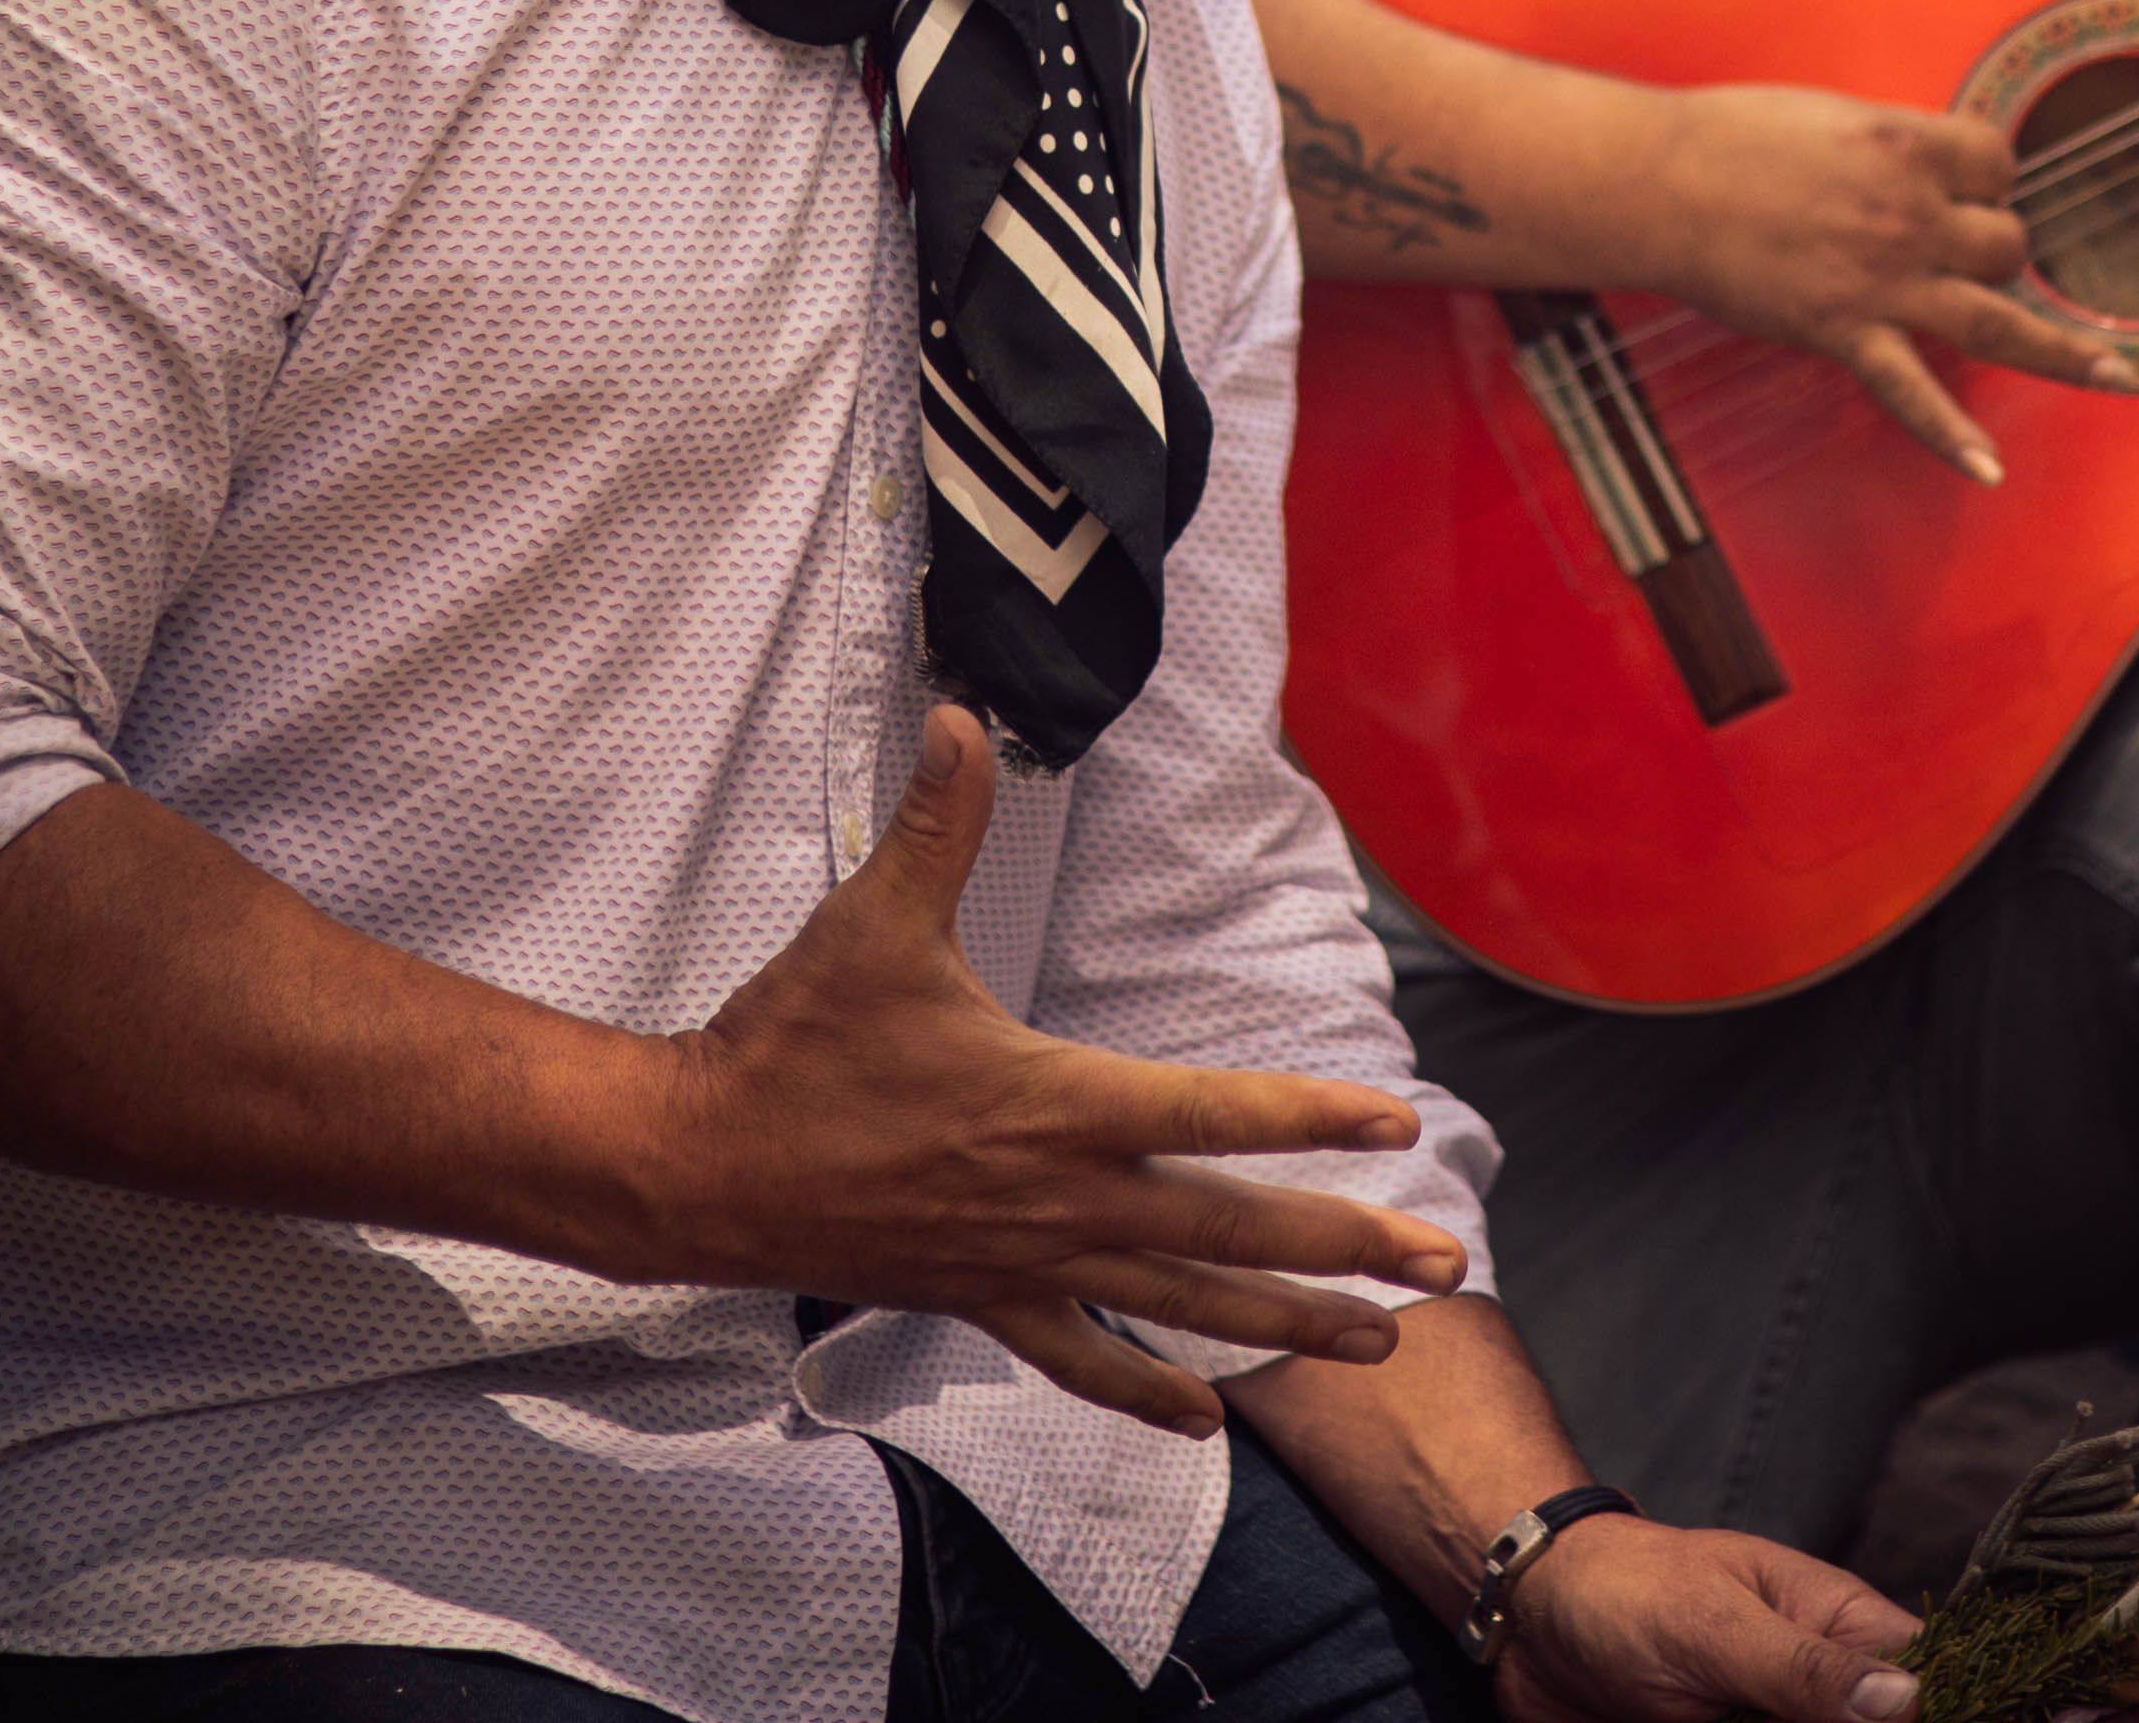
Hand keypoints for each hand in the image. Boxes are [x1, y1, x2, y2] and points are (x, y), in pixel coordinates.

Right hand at [642, 709, 1465, 1435]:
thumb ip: (936, 821)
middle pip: (1231, 1229)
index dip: (1312, 1115)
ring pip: (1181, 1306)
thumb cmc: (791, 1044)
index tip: (1396, 1123)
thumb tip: (961, 715)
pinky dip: (1147, 1394)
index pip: (1213, 1111)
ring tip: (1378, 1343)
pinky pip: (1080, 1361)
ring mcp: (1024, 1262)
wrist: (698, 1166)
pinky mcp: (978, 1303)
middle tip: (1440, 1257)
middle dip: (1345, 1244)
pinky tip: (1206, 1422)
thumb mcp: (872, 921)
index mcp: (1054, 1103)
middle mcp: (1059, 1197)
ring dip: (1285, 1325)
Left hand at [1497, 1513, 1921, 1722]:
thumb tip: (1906, 1700)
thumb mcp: (1716, 1625)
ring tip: (1709, 1718)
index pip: (1926, 1679)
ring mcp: (1774, 1722)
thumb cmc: (1626, 1591)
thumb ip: (1805, 1667)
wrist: (1531, 1621)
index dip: (1936, 1705)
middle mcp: (1820, 1686)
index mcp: (1840, 1624)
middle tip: (1749, 1717)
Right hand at [1647, 82, 2133, 478]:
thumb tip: (1929, 165)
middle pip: (2006, 241)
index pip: (1999, 161)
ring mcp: (1883, 280)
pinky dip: (1950, 435)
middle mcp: (1912, 214)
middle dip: (1995, 249)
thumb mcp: (1835, 114)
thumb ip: (1894, 145)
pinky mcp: (1845, 332)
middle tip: (1953, 255)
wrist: (1662, 183)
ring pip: (1998, 316)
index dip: (1989, 177)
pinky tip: (1988, 469)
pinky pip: (1912, 393)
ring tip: (2118, 373)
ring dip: (2063, 348)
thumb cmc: (1734, 137)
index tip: (1967, 186)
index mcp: (1909, 146)